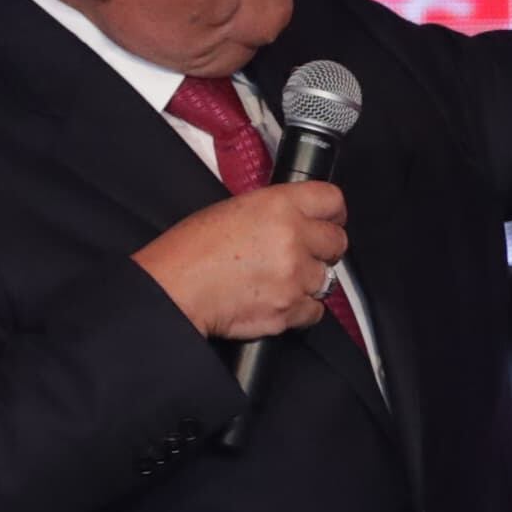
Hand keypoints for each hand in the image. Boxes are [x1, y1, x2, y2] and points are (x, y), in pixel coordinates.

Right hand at [133, 183, 346, 340]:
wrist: (173, 290)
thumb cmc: (190, 251)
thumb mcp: (234, 209)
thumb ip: (275, 211)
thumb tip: (296, 218)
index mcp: (279, 205)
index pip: (333, 200)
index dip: (333, 213)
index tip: (330, 221)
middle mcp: (293, 237)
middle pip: (337, 242)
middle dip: (322, 250)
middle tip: (302, 255)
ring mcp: (294, 276)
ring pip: (327, 279)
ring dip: (309, 281)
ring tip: (281, 281)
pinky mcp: (289, 309)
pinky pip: (314, 311)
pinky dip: (300, 310)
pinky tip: (277, 301)